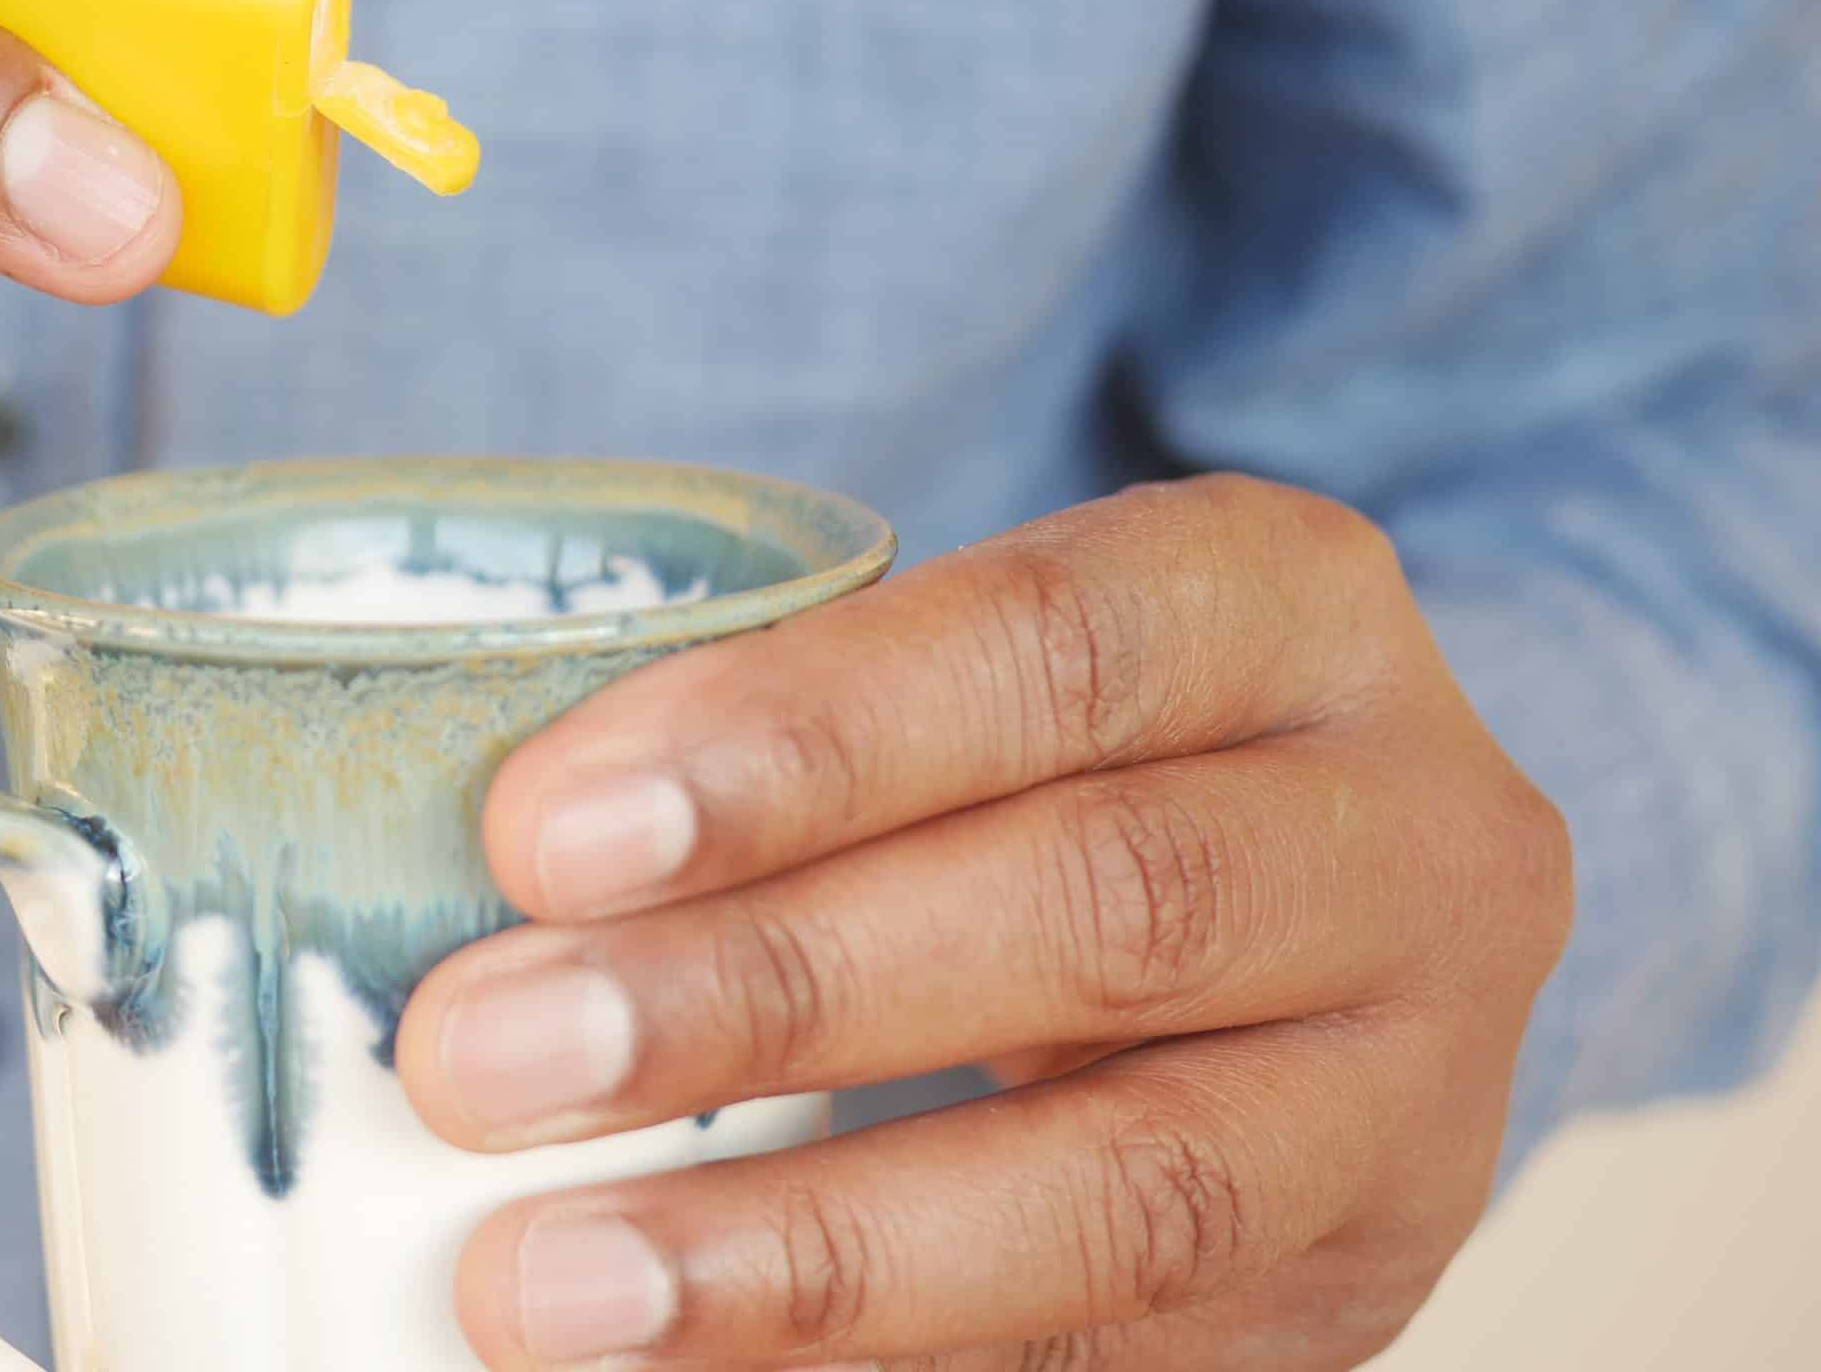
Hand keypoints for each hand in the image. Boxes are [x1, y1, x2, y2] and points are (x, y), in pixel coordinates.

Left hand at [399, 474, 1573, 1369]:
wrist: (1322, 901)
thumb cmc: (1054, 750)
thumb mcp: (967, 673)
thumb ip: (785, 751)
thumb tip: (480, 894)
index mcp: (1282, 602)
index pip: (1049, 645)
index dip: (798, 742)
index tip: (538, 836)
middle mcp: (1410, 830)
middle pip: (1102, 902)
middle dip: (763, 992)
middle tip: (479, 1062)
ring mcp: (1417, 1083)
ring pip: (1135, 1186)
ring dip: (812, 1252)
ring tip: (544, 1286)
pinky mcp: (1369, 1281)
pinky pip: (1130, 1360)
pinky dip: (890, 1369)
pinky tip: (692, 1369)